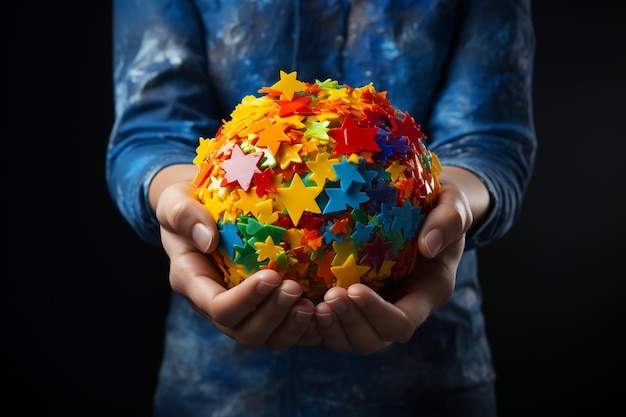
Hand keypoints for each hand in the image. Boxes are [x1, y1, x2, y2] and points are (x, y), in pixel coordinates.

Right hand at [151, 165, 319, 349]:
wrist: (201, 207)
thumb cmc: (188, 202)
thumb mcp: (175, 201)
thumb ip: (185, 215)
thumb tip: (208, 238)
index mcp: (193, 283)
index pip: (218, 307)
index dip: (246, 300)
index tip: (271, 276)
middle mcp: (216, 304)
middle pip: (244, 332)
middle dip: (273, 316)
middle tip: (296, 289)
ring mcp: (242, 308)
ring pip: (267, 337)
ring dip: (291, 327)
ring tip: (313, 304)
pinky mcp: (263, 305)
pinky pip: (285, 330)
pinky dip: (306, 328)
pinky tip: (324, 310)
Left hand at [313, 179, 476, 354]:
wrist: (433, 208)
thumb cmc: (443, 205)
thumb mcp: (454, 206)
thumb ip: (448, 222)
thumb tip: (428, 245)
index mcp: (428, 292)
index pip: (402, 322)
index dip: (376, 313)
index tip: (353, 288)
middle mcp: (404, 307)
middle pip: (375, 339)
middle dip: (349, 323)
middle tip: (328, 296)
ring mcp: (380, 307)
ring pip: (353, 339)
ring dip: (332, 328)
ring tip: (313, 304)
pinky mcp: (359, 300)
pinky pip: (337, 325)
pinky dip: (319, 323)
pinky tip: (301, 302)